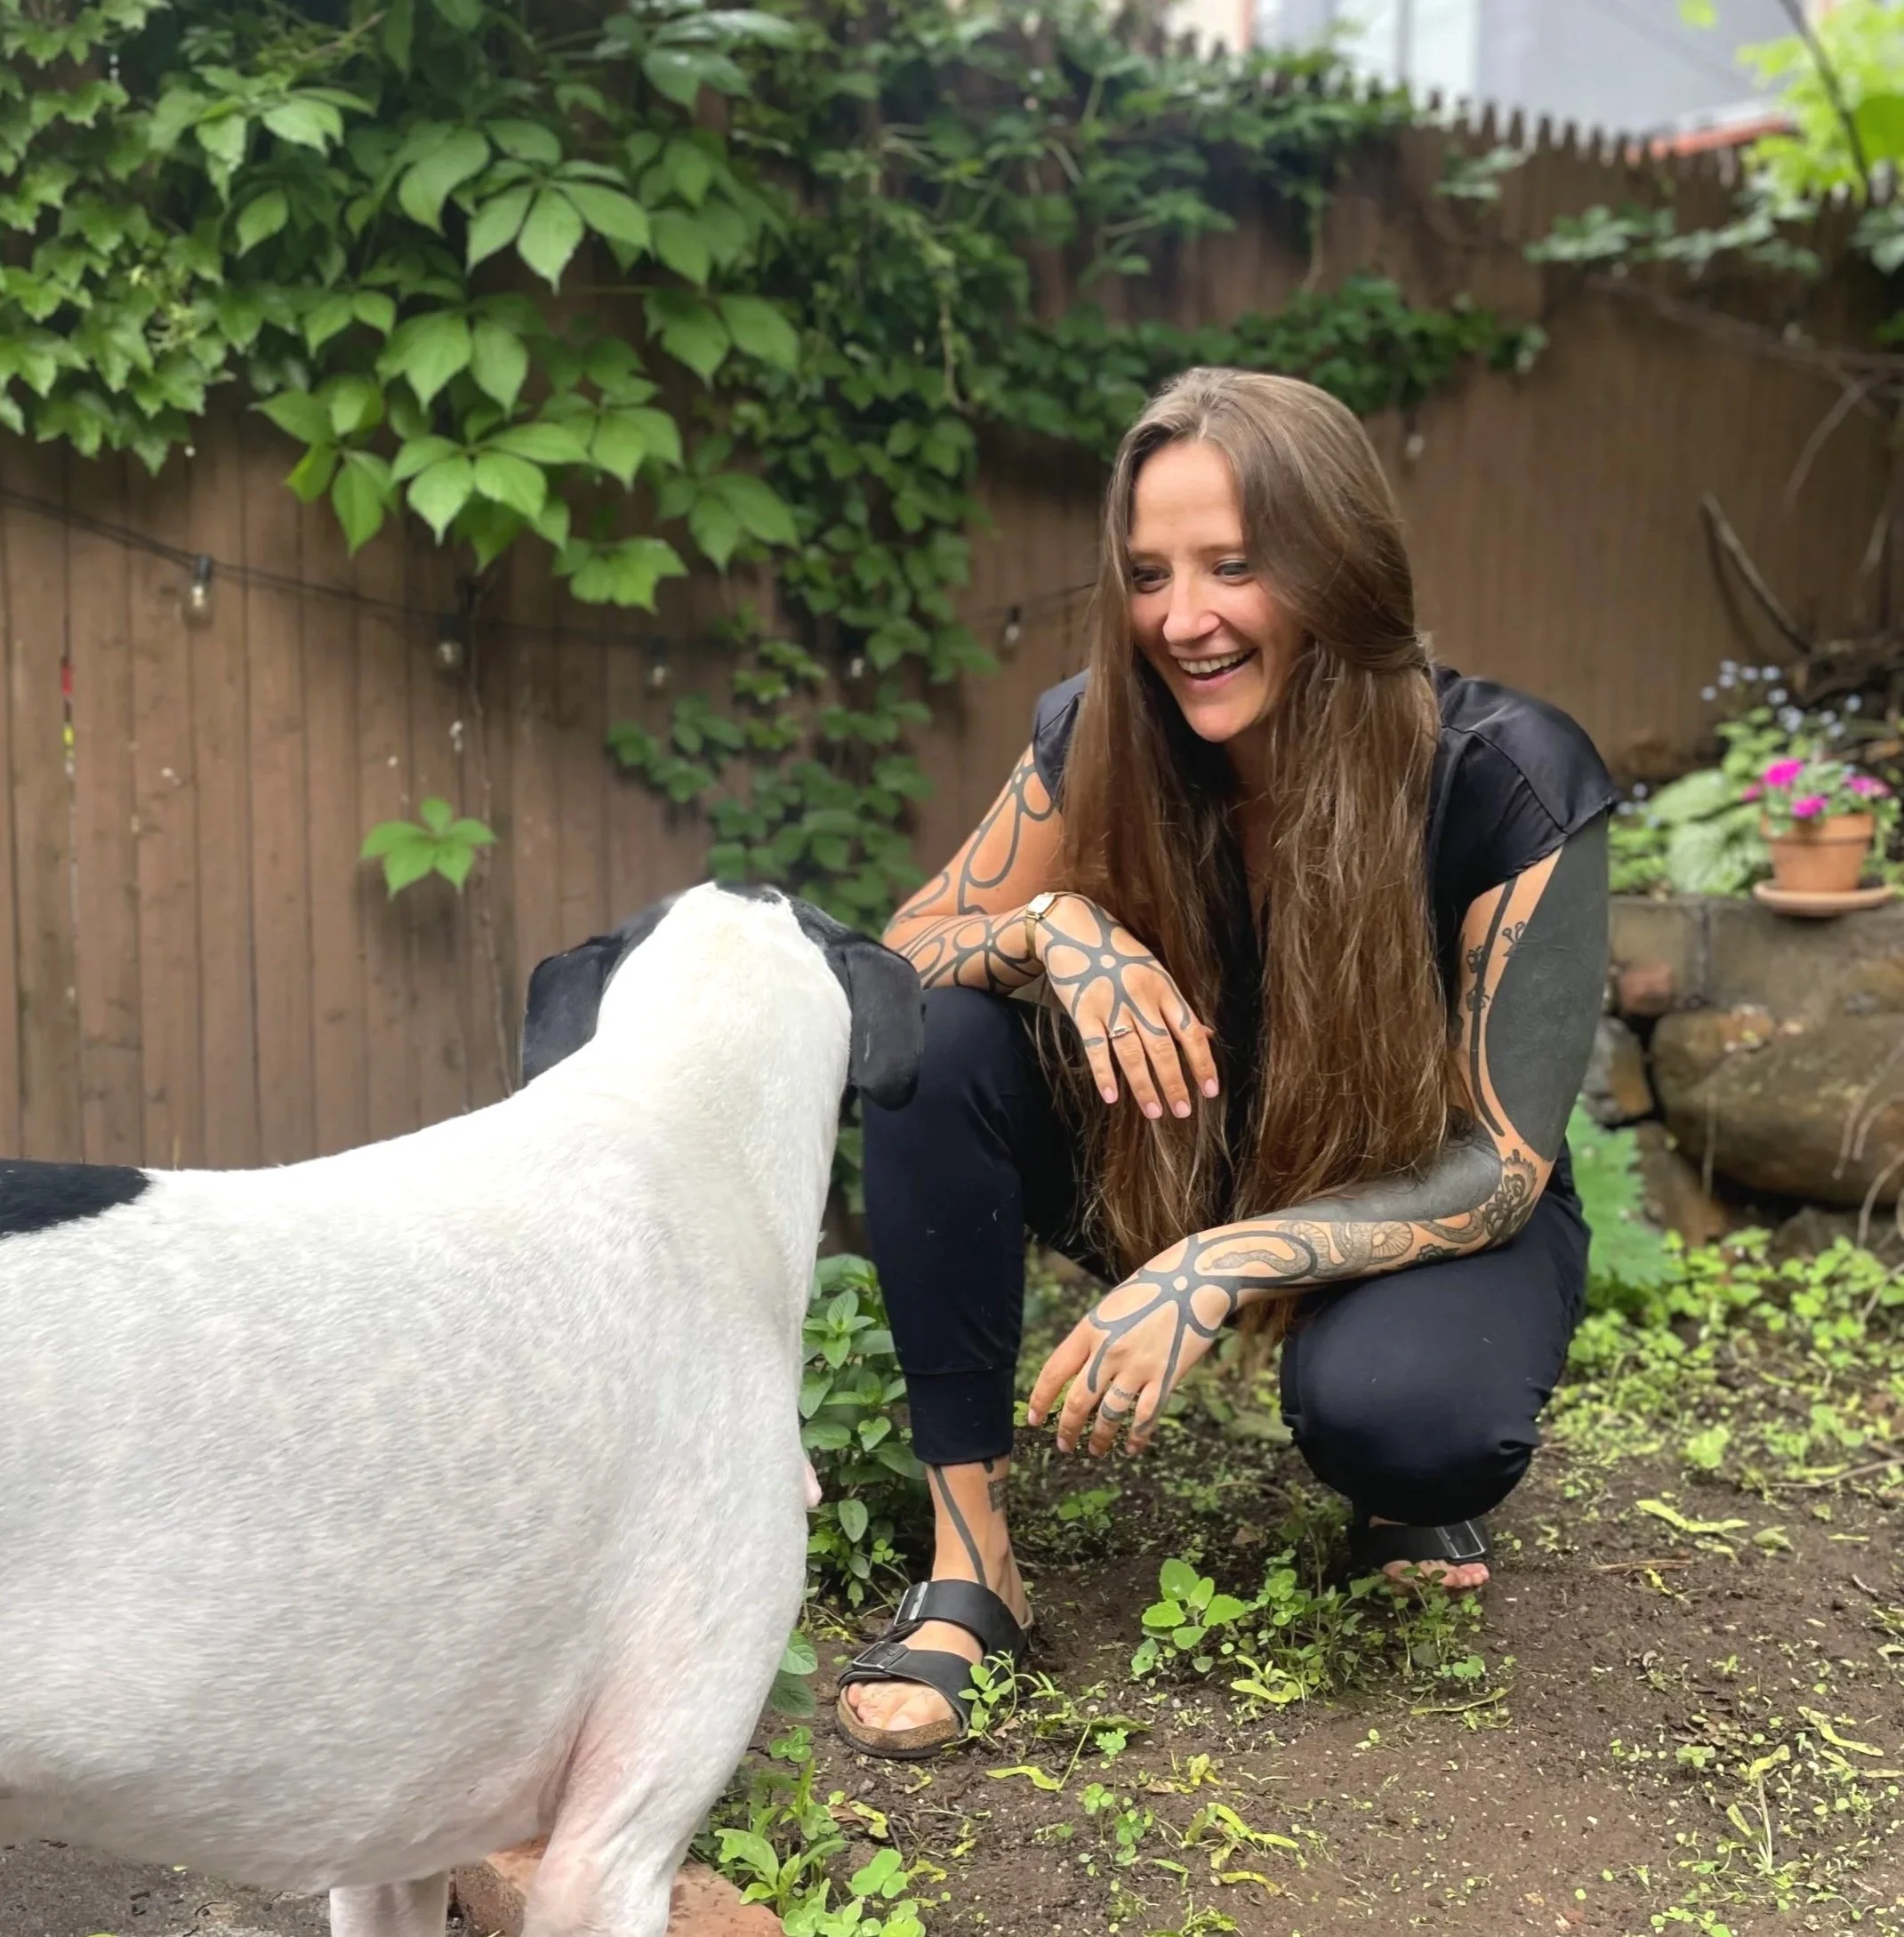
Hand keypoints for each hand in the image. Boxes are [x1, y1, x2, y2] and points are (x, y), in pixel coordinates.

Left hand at [1026, 1239, 1241, 1456]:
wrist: (1194, 1279)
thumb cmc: (1151, 1288)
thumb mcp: (1111, 1307)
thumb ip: (1093, 1338)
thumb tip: (1079, 1371)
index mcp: (1090, 1329)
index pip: (1054, 1371)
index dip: (1040, 1399)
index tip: (1034, 1419)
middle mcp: (1108, 1350)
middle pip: (1078, 1400)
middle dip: (1067, 1428)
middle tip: (1063, 1444)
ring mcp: (1137, 1365)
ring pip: (1110, 1415)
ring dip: (1100, 1438)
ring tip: (1095, 1450)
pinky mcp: (1165, 1376)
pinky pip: (1146, 1416)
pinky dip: (1137, 1437)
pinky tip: (1132, 1449)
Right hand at [1032, 895, 1217, 1119]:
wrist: (1073, 928)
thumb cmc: (1118, 953)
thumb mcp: (1155, 972)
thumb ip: (1177, 1006)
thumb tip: (1206, 1035)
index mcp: (1164, 988)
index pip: (1190, 1031)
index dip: (1202, 1062)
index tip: (1210, 1090)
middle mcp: (1141, 998)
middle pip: (1163, 1048)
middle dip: (1174, 1083)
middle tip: (1182, 1111)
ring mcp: (1111, 1005)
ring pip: (1132, 1053)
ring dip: (1144, 1086)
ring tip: (1154, 1112)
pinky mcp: (1083, 1011)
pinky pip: (1096, 1049)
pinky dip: (1104, 1074)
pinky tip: (1111, 1097)